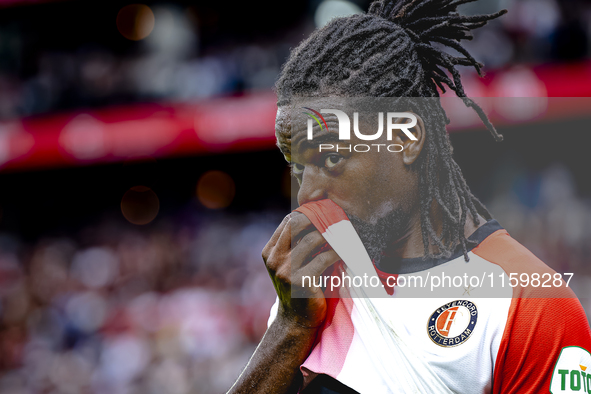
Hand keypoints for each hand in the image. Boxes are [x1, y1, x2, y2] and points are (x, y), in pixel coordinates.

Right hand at [262, 212, 340, 328]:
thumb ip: (294, 245)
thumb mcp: (288, 264)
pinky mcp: (301, 281)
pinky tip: (345, 252)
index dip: (307, 213)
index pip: (288, 221)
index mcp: (270, 252)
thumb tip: (316, 217)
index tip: (326, 212)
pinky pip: (324, 258)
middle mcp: (274, 259)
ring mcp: (286, 270)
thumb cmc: (298, 288)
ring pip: (312, 239)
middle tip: (337, 218)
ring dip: (332, 235)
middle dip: (319, 219)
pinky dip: (337, 253)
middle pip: (297, 224)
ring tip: (344, 234)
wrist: (296, 320)